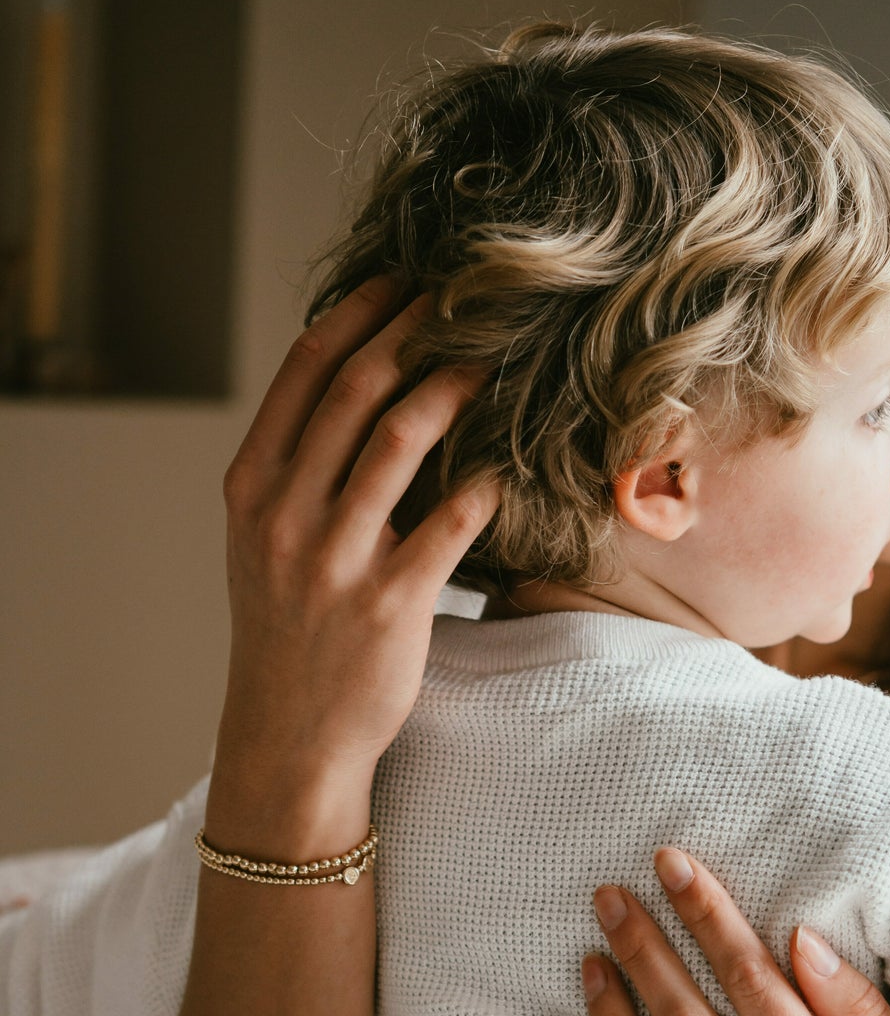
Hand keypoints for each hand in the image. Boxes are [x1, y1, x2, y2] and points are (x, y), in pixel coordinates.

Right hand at [216, 279, 497, 797]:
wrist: (289, 736)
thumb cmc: (287, 632)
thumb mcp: (262, 543)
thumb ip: (295, 471)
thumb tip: (356, 388)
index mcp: (252, 487)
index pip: (306, 369)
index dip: (363, 310)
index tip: (408, 279)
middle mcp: (285, 514)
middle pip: (359, 387)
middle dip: (419, 330)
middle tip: (470, 302)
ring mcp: (334, 559)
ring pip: (403, 438)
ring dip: (457, 387)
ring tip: (496, 364)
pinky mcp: (388, 604)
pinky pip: (451, 521)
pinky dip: (486, 481)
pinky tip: (510, 462)